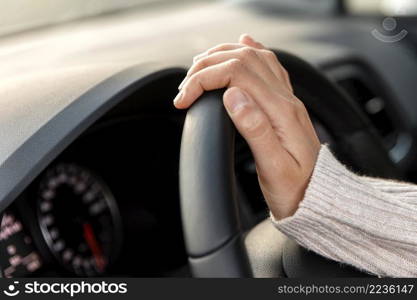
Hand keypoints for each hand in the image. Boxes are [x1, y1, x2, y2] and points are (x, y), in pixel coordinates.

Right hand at [174, 34, 320, 219]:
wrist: (318, 197)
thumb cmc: (294, 188)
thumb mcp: (274, 168)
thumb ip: (255, 129)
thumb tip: (232, 96)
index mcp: (282, 112)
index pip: (237, 75)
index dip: (205, 79)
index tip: (184, 98)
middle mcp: (286, 99)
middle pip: (244, 59)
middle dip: (208, 65)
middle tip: (185, 87)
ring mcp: (287, 99)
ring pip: (255, 58)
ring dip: (224, 55)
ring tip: (201, 66)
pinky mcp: (284, 104)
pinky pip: (270, 67)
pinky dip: (253, 51)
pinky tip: (245, 44)